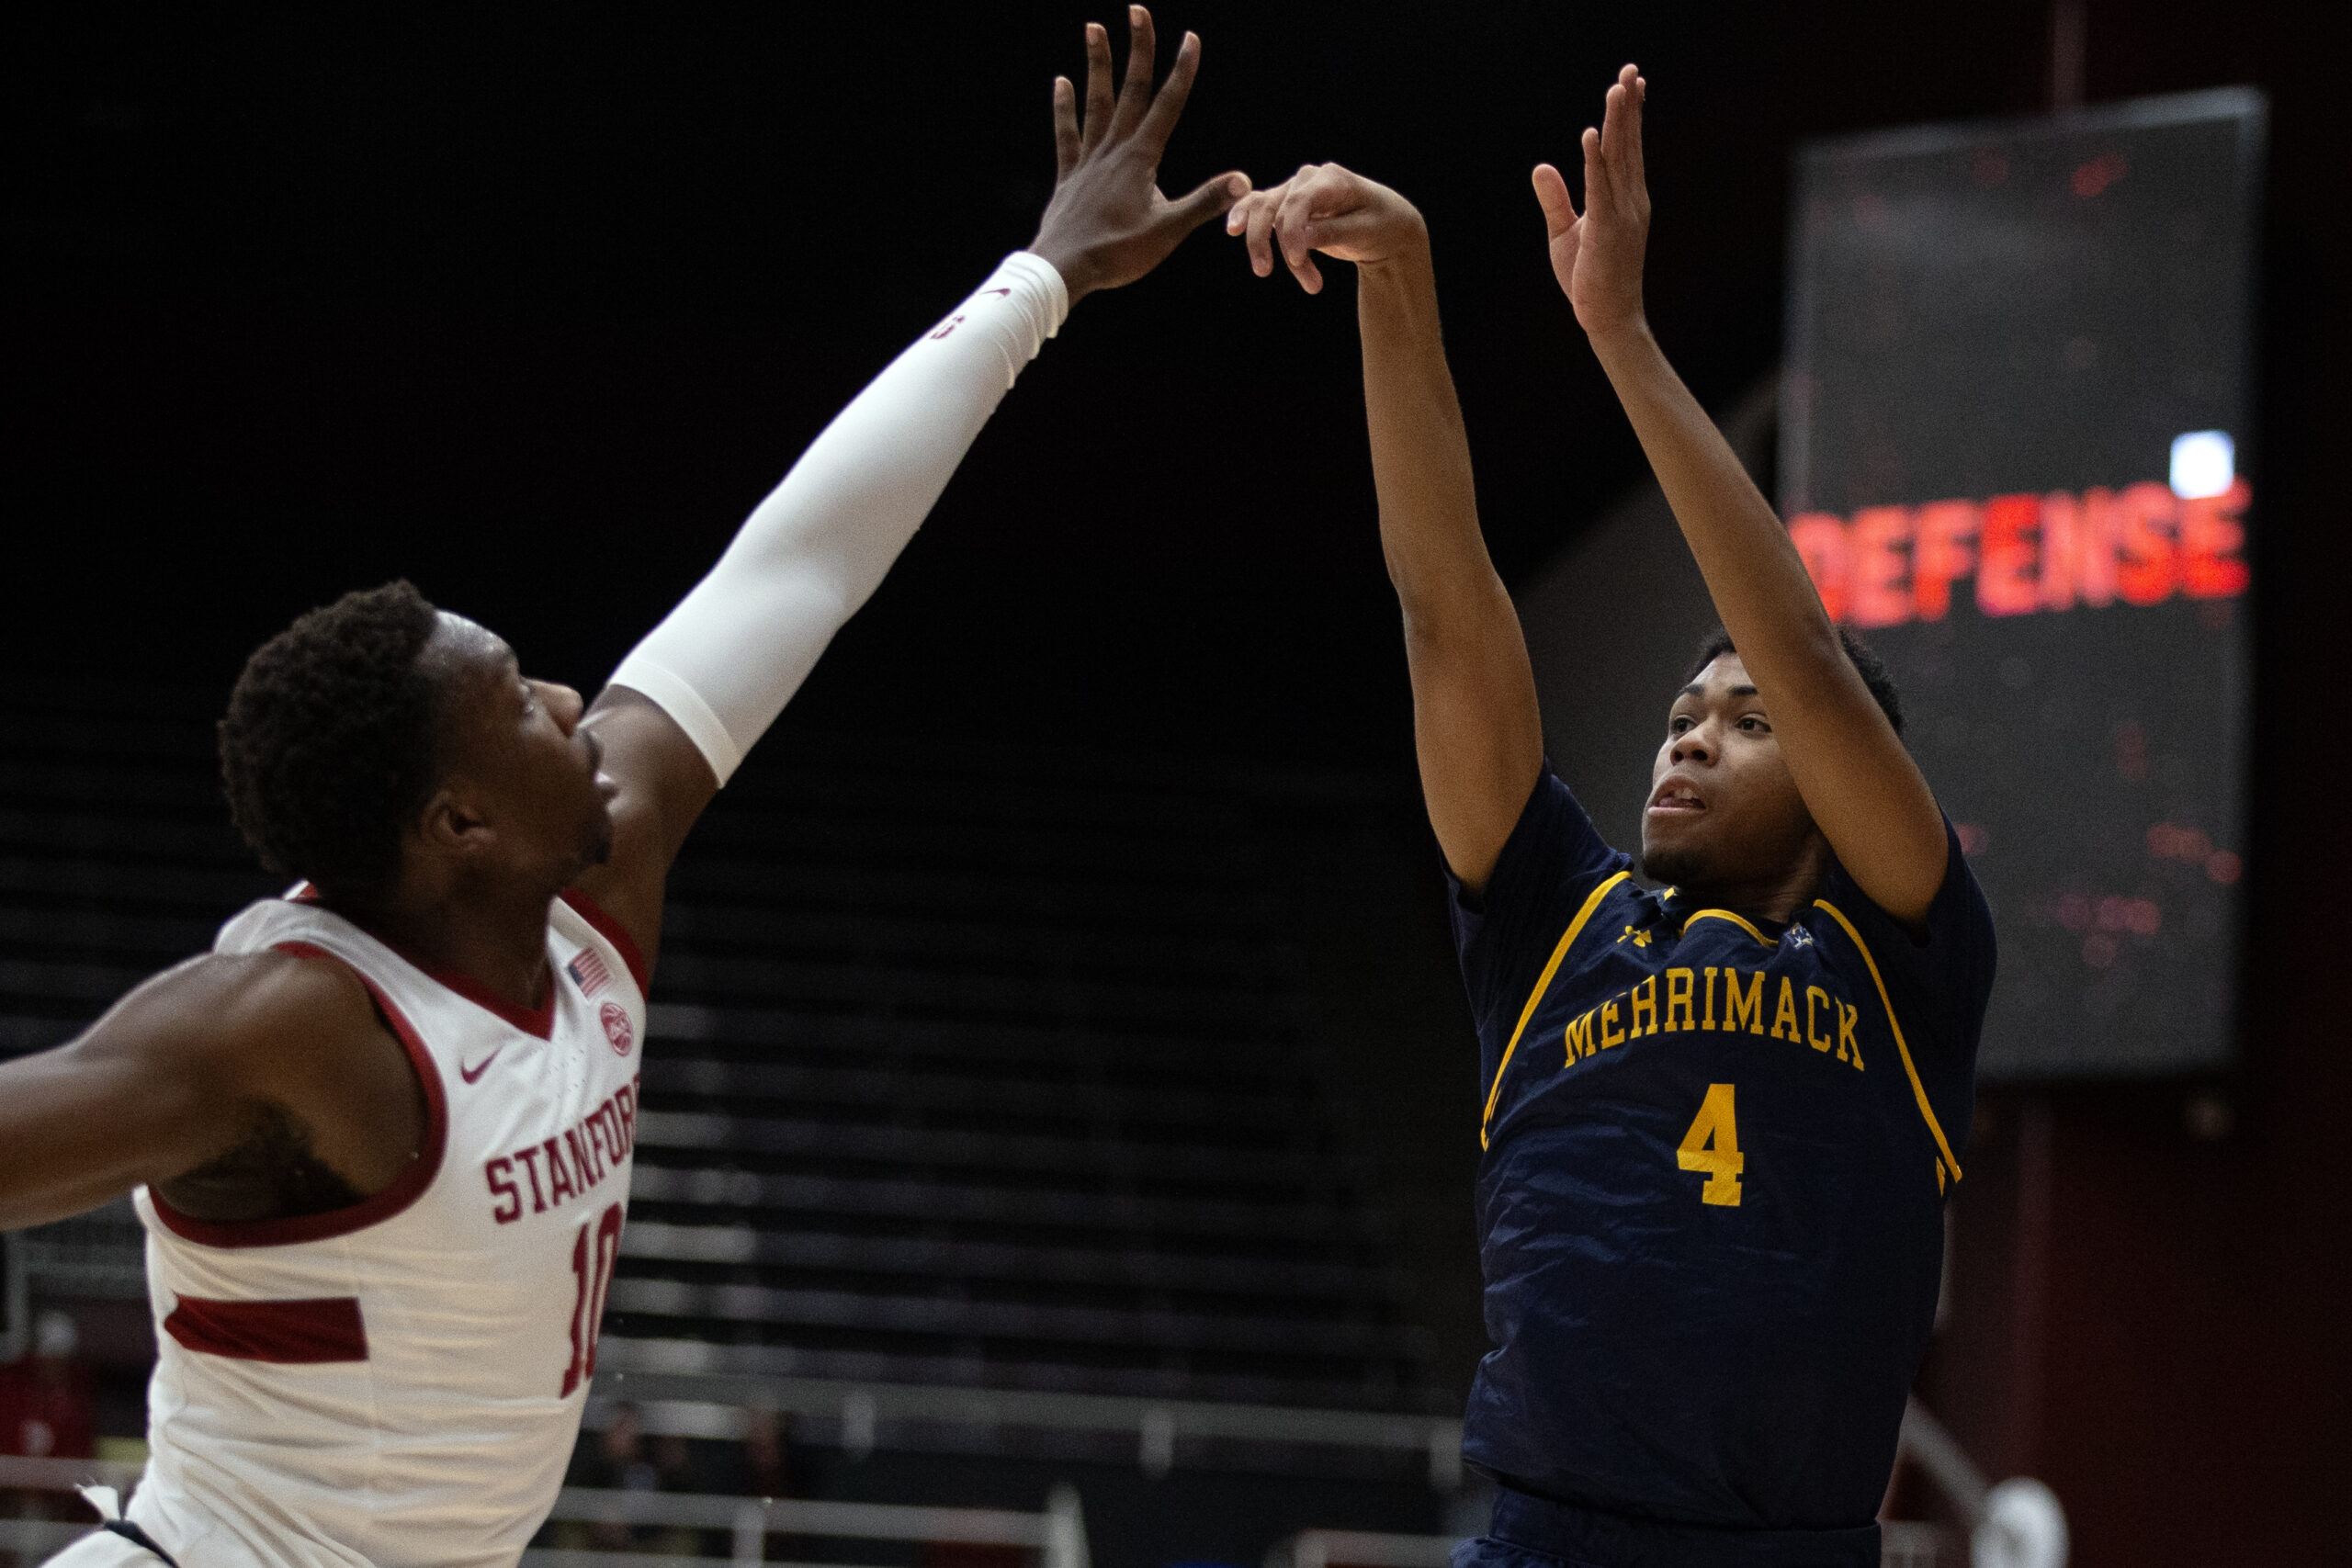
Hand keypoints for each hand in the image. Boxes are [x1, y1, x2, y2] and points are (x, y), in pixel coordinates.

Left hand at [1027, 7, 1248, 303]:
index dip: (1181, 70)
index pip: (1167, 105)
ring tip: (1093, 27)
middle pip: (1129, 90)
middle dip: (1138, 48)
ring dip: (1097, 64)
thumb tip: (1243, 180)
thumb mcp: (1168, 230)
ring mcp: (1088, 160)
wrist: (1063, 270)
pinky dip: (1065, 108)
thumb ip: (1204, 201)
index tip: (1190, 38)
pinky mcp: (1069, 177)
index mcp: (1140, 159)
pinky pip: (1067, 135)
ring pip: (1096, 102)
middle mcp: (1113, 150)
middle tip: (1137, 9)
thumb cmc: (1117, 254)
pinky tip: (1061, 82)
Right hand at [1226, 162, 1427, 294]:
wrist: (1385, 224)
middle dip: (1266, 241)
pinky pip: (1259, 211)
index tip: (1297, 261)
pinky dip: (1245, 221)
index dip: (1291, 232)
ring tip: (1264, 272)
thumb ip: (1334, 232)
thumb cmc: (1381, 224)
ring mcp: (1294, 191)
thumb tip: (1302, 237)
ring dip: (1262, 245)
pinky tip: (1232, 230)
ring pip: (1263, 213)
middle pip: (1273, 205)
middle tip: (1265, 273)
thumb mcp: (1366, 231)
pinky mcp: (1286, 206)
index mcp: (1332, 179)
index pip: (1300, 201)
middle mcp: (1308, 180)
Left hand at [1533, 64, 1649, 340]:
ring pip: (1618, 159)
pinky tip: (1590, 133)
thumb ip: (1556, 198)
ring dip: (1617, 122)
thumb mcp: (1566, 232)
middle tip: (1630, 69)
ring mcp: (1621, 214)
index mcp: (1624, 198)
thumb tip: (1542, 167)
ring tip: (1617, 88)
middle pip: (1627, 144)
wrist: (1608, 319)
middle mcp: (1630, 200)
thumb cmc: (1590, 278)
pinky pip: (1599, 188)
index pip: (1626, 149)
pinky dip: (1594, 160)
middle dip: (1628, 106)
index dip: (1629, 115)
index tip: (1632, 82)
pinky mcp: (1605, 231)